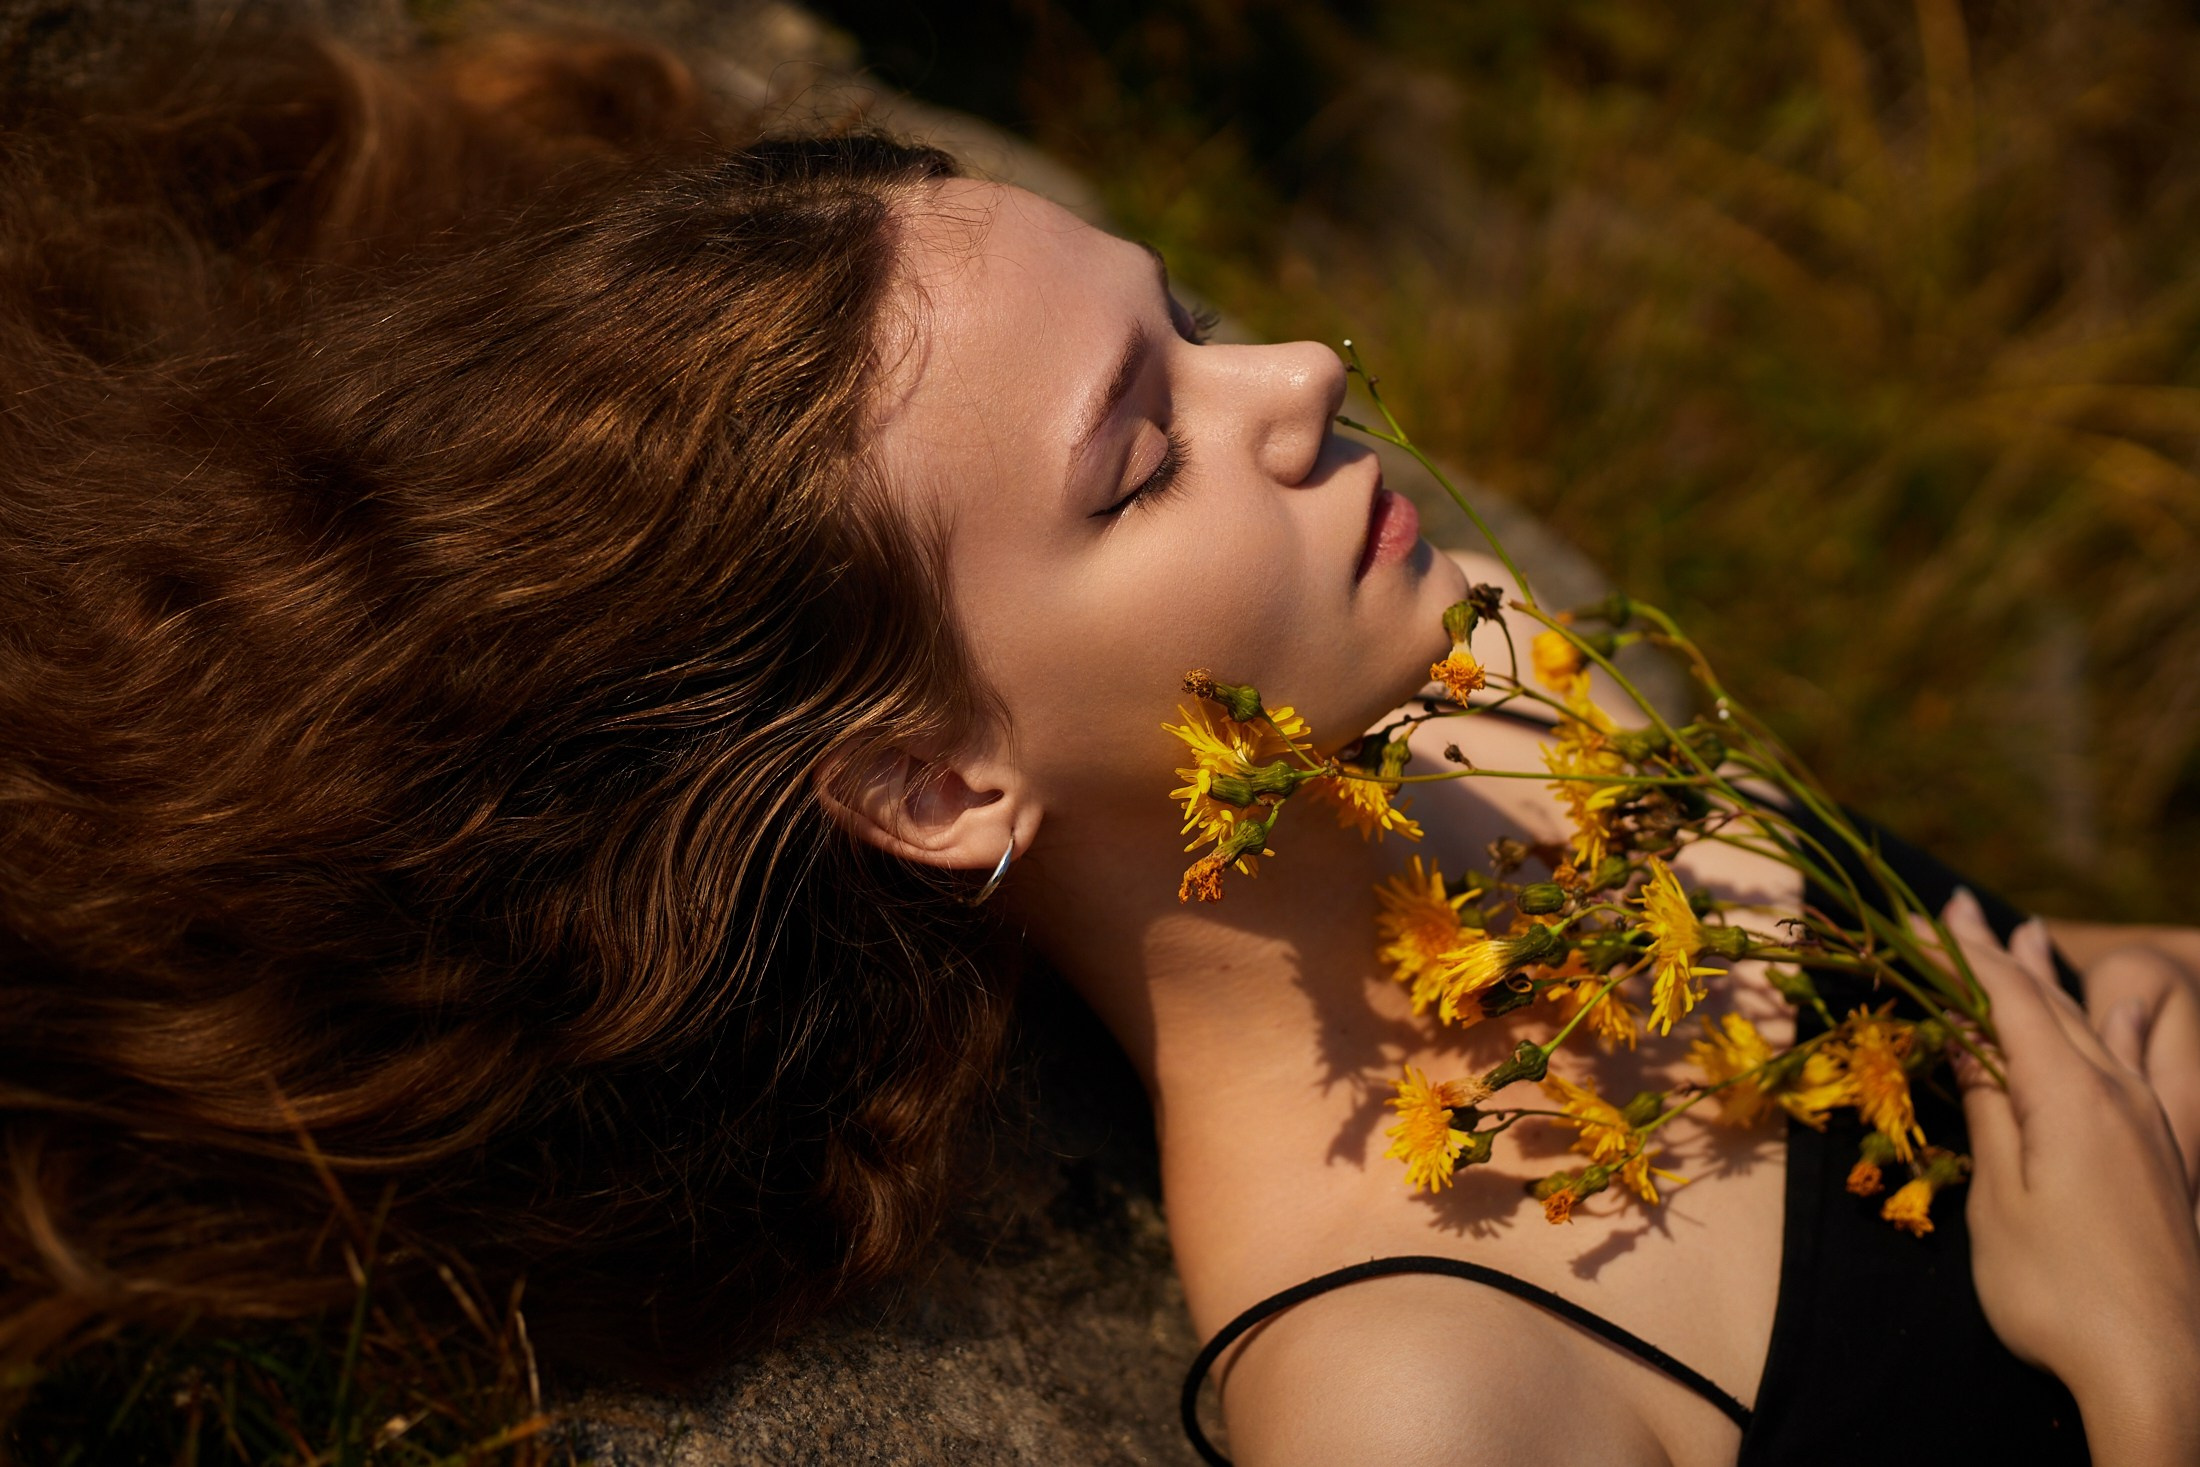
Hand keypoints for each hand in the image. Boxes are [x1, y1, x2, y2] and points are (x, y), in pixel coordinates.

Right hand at [1938, 890, 2199, 1466]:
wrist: (2161, 1369)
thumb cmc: (2058, 1292)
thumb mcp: (2001, 1200)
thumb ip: (1990, 1111)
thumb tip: (1966, 1037)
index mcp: (2069, 1096)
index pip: (2007, 1001)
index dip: (1961, 954)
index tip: (1922, 913)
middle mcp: (2119, 1095)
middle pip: (2052, 1003)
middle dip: (2001, 952)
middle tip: (1958, 907)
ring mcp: (2152, 1126)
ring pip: (2101, 1028)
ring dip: (2059, 979)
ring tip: (2034, 935)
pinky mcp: (2170, 1160)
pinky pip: (2148, 1066)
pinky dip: (2125, 1027)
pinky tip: (2127, 1017)